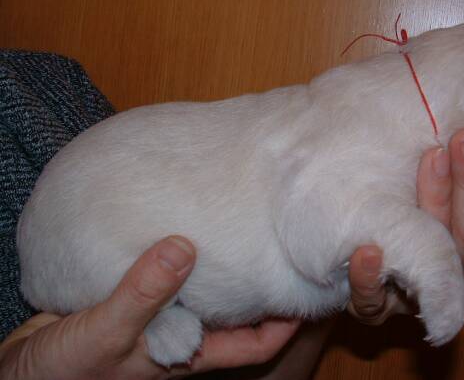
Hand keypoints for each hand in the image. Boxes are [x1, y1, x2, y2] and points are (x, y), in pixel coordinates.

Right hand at [0, 236, 299, 379]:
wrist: (20, 372)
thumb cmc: (65, 371)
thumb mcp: (107, 333)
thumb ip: (143, 294)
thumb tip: (183, 248)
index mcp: (188, 353)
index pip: (256, 343)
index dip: (286, 321)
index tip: (308, 286)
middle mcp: (181, 335)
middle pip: (236, 312)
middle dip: (259, 284)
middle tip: (277, 242)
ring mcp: (159, 318)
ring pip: (204, 291)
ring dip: (219, 265)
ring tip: (237, 225)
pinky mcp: (134, 299)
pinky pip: (166, 277)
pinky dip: (177, 256)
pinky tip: (179, 229)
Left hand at [347, 128, 463, 323]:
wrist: (356, 287)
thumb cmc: (404, 232)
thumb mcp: (439, 211)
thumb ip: (457, 184)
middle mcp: (450, 273)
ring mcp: (416, 293)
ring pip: (432, 254)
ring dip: (434, 202)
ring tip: (432, 159)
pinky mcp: (376, 309)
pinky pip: (374, 300)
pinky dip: (369, 276)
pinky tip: (366, 250)